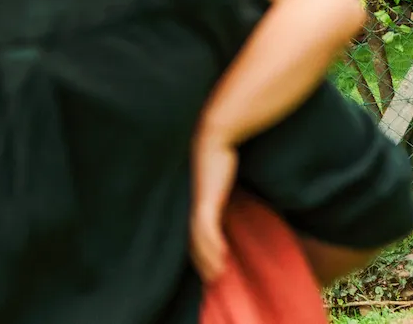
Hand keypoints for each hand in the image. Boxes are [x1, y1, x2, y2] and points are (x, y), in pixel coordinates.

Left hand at [190, 136, 237, 281]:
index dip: (194, 252)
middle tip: (210, 280)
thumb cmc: (214, 155)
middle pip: (189, 240)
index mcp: (191, 201)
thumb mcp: (215, 180)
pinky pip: (206, 226)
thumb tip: (224, 202)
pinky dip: (212, 243)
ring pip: (197, 238)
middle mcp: (190, 203)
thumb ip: (216, 193)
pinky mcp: (206, 198)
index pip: (188, 233)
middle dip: (199, 261)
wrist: (213, 134)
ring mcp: (197, 201)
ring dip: (207, 258)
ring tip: (216, 275)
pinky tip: (221, 256)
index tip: (203, 268)